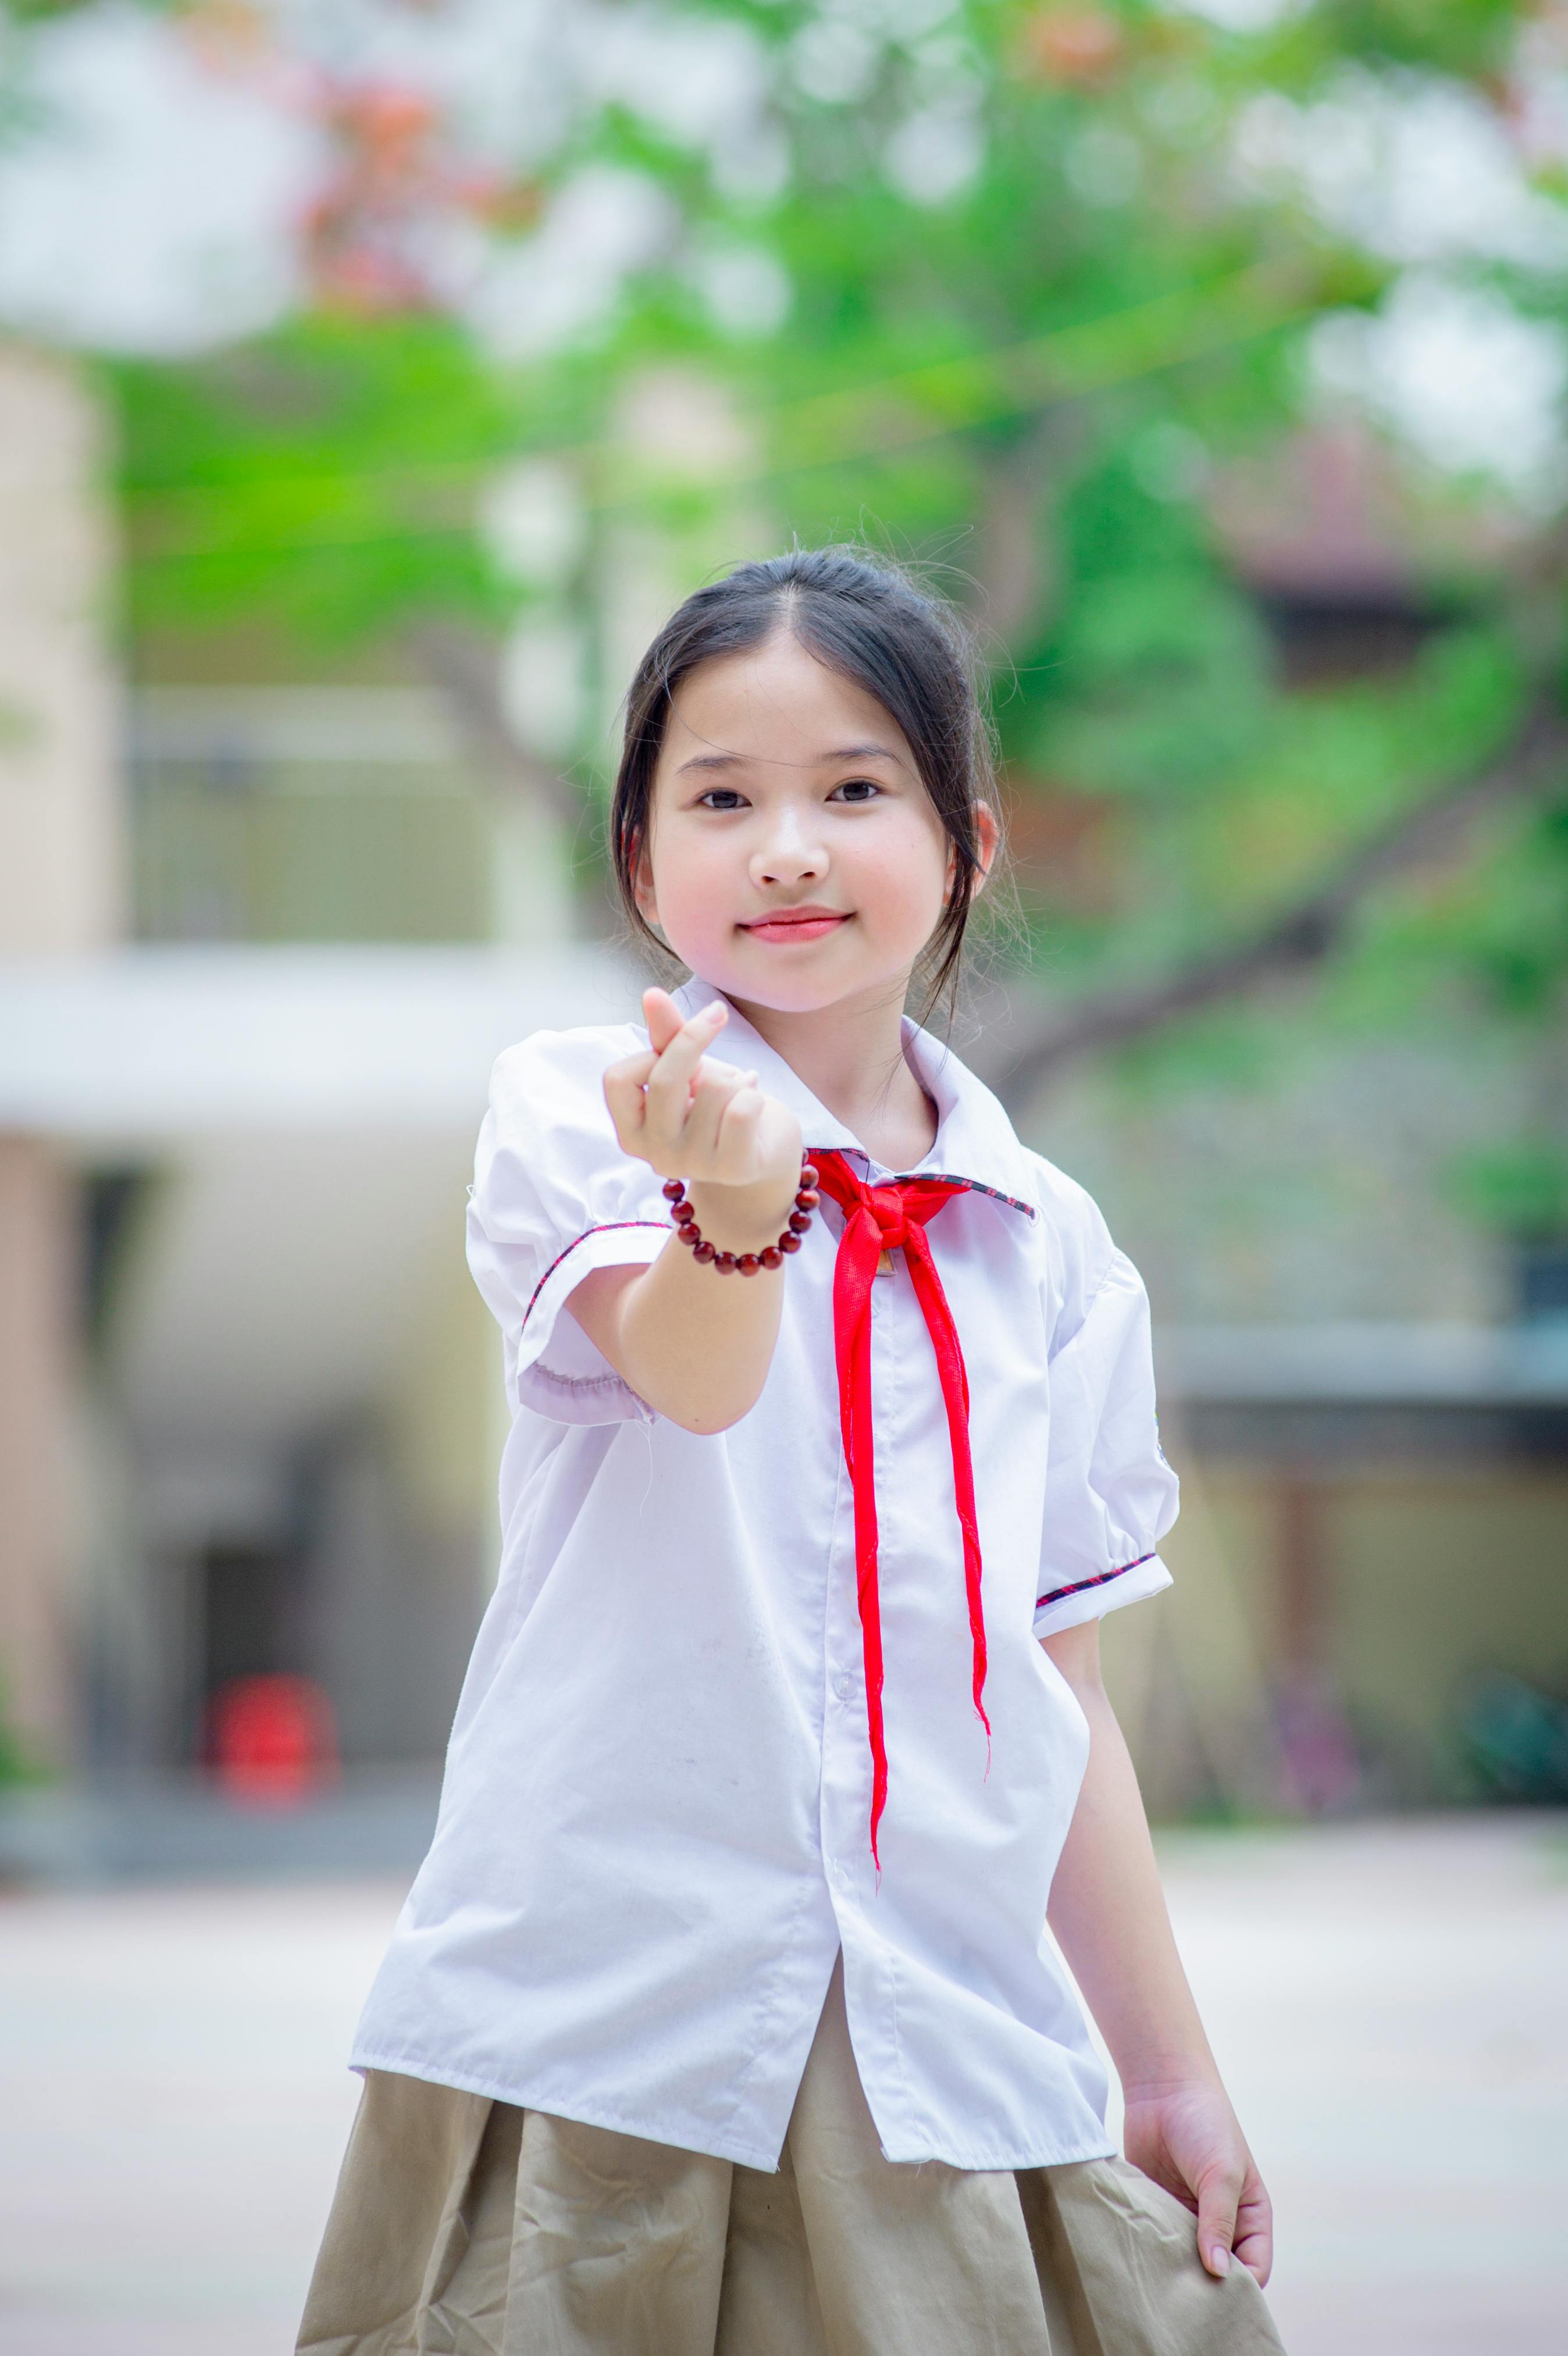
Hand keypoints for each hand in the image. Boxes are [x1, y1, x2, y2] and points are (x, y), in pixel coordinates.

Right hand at [603, 988, 801, 1207]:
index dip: (648, 1053)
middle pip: (665, 1078)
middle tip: (717, 1019)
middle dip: (695, 1041)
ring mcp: (693, 1165)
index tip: (674, 1047)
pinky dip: (754, 1094)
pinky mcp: (733, 1168)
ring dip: (732, 1078)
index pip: (617, 1078)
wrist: (763, 1149)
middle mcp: (655, 1154)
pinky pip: (743, 1107)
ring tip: (734, 1094)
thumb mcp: (687, 1067)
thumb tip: (651, 993)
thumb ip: (666, 1034)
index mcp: (631, 1132)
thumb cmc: (716, 1106)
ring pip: (713, 1087)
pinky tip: (753, 1106)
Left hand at [1122, 2077, 1272, 2285]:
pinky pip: (1158, 2243)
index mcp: (1250, 2219)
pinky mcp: (1158, 2212)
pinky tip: (1140, 2258)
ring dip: (1175, 2272)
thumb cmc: (1205, 2124)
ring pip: (1185, 2263)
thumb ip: (1219, 2221)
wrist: (1162, 2088)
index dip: (1240, 2288)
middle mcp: (1221, 2225)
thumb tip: (1218, 2272)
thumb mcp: (1221, 2173)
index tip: (1216, 2296)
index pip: (1254, 2270)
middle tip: (1183, 2299)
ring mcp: (1188, 2220)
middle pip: (1218, 2273)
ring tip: (1159, 2281)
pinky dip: (1152, 2253)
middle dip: (1205, 2287)